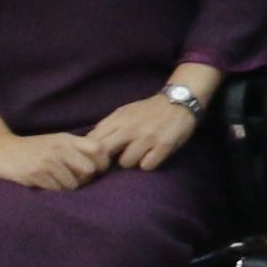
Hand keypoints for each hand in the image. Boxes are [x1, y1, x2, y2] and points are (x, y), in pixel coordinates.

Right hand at [0, 127, 103, 192]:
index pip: (99, 149)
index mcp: (67, 139)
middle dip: (84, 179)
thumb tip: (101, 162)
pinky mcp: (35, 173)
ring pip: (72, 184)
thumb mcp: (56, 142)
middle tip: (73, 180)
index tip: (96, 170)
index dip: (102, 162)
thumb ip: (76, 148)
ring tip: (54, 181)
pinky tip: (44, 183)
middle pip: (89, 170)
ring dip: (66, 187)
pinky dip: (52, 190)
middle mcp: (60, 148)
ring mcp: (48, 161)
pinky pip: (55, 190)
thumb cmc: (31, 149)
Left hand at [82, 97, 200, 171]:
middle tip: (112, 164)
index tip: (96, 158)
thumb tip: (87, 143)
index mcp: (118, 119)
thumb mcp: (124, 112)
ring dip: (130, 162)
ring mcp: (148, 137)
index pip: (93, 141)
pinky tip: (151, 157)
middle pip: (105, 152)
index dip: (91, 153)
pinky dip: (148, 164)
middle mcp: (131, 128)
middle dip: (106, 161)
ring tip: (138, 156)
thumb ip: (107, 126)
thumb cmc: (148, 110)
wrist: (180, 101)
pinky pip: (147, 166)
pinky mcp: (164, 146)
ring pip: (126, 163)